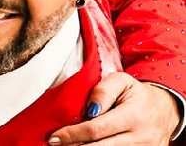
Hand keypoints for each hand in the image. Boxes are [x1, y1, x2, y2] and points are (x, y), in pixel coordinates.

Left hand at [49, 72, 180, 144]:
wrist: (165, 109)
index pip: (96, 129)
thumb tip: (89, 109)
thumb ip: (103, 91)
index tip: (55, 136)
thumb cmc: (136, 94)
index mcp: (133, 115)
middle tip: (56, 143)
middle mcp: (141, 136)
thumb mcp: (121, 81)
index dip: (73, 134)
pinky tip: (86, 145)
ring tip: (69, 145)